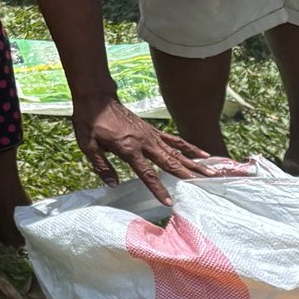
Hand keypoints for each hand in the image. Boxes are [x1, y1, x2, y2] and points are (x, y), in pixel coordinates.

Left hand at [73, 98, 208, 202]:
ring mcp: (151, 136)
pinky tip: (202, 154)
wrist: (96, 97)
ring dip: (195, 163)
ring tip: (211, 171)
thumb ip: (101, 165)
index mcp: (129, 148)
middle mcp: (145, 142)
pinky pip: (174, 140)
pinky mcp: (153, 131)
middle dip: (188, 174)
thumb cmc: (90, 120)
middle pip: (170, 162)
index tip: (169, 202)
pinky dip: (189, 147)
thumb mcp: (87, 144)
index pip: (147, 173)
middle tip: (206, 183)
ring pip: (177, 152)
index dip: (158, 189)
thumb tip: (113, 184)